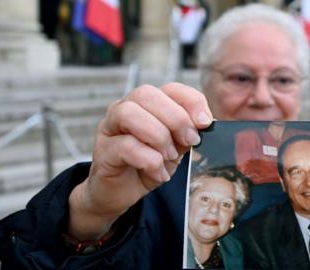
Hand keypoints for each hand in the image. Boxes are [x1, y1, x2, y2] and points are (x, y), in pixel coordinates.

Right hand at [68, 83, 212, 238]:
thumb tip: (207, 121)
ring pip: (130, 113)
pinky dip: (149, 161)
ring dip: (158, 136)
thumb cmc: (148, 165)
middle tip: (189, 141)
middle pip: (147, 94)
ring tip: (169, 156)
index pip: (170, 88)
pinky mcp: (103, 151)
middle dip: (175, 118)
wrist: (121, 193)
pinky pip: (125, 146)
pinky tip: (159, 173)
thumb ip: (188, 132)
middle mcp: (125, 109)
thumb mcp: (176, 147)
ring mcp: (109, 128)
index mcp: (147, 104)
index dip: (191, 101)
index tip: (205, 123)